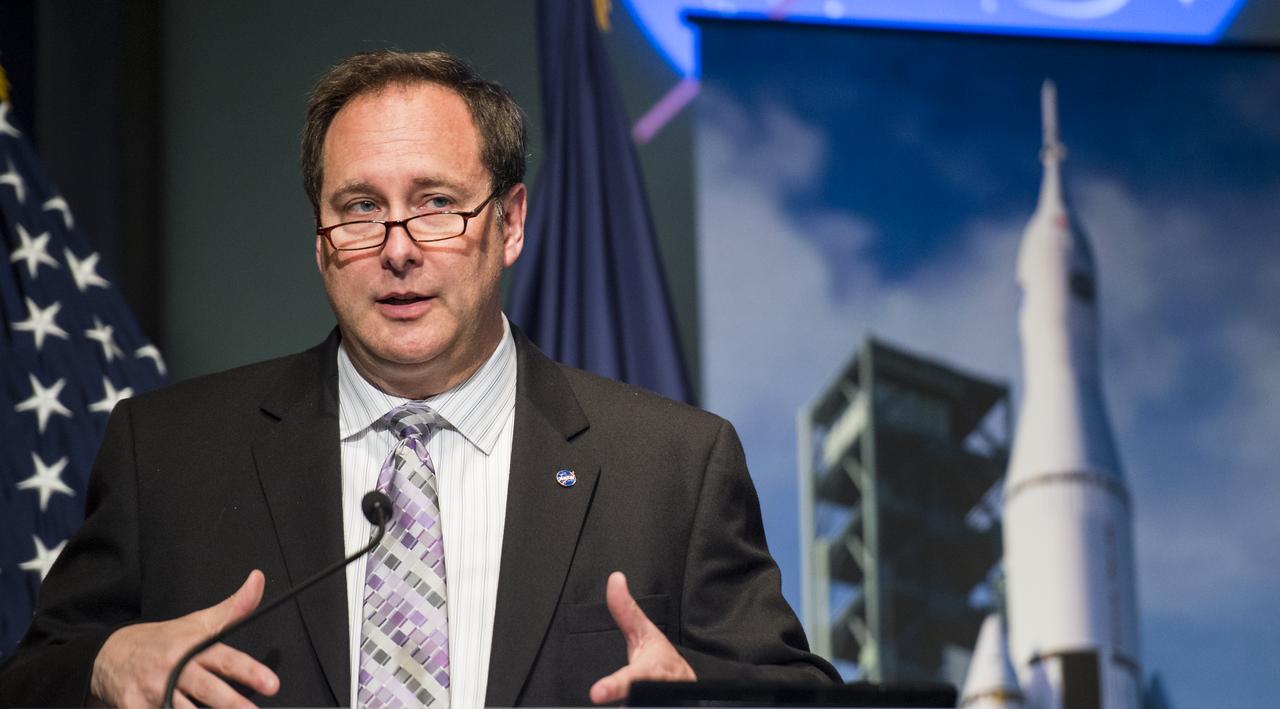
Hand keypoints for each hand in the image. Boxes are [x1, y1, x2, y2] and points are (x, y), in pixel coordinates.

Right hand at [89, 570, 279, 708]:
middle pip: (207, 689)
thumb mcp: (199, 622)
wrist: (110, 653)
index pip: (227, 660)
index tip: (272, 684)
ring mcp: (152, 689)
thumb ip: (234, 608)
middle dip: (231, 703)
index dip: (250, 672)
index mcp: (193, 647)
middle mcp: (174, 668)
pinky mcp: (132, 706)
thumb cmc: (164, 640)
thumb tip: (258, 579)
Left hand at [589, 572, 695, 704]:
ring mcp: (661, 704)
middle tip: (602, 696)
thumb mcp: (644, 633)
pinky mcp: (664, 708)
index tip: (597, 693)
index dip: (616, 686)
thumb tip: (615, 579)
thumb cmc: (661, 660)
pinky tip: (627, 707)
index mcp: (651, 669)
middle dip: (627, 702)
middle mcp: (659, 690)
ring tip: (622, 706)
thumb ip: (625, 611)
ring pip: (640, 708)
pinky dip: (634, 708)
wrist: (687, 686)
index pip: (633, 678)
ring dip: (631, 707)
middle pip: (638, 701)